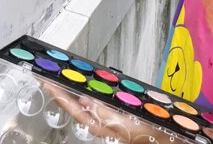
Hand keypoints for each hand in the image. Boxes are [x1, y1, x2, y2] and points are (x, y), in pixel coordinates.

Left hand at [41, 79, 172, 142]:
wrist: (169, 139)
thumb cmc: (149, 135)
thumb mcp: (128, 125)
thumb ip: (106, 114)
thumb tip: (85, 101)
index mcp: (99, 125)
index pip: (72, 108)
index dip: (58, 93)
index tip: (44, 80)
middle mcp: (99, 122)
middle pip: (73, 105)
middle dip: (60, 90)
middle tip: (46, 76)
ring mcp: (106, 118)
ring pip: (82, 103)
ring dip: (70, 90)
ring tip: (59, 78)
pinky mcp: (114, 114)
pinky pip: (94, 101)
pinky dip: (86, 92)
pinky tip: (84, 86)